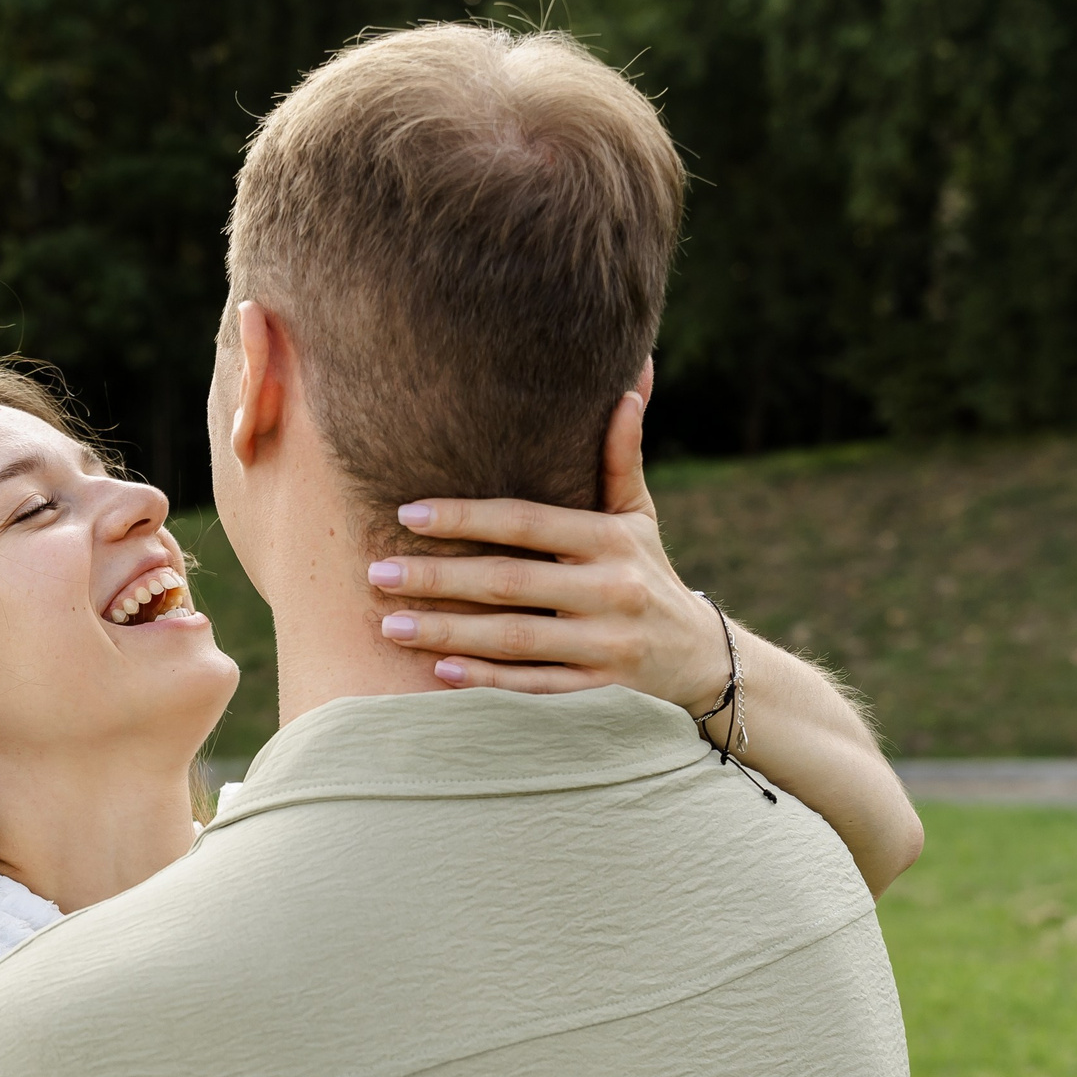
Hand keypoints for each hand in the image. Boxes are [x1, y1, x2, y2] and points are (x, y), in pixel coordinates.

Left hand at [369, 362, 731, 713]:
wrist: (700, 656)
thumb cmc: (648, 573)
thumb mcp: (639, 516)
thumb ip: (620, 458)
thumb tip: (628, 385)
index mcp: (611, 540)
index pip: (527, 522)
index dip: (466, 518)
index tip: (407, 514)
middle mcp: (610, 591)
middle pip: (510, 583)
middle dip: (438, 579)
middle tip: (376, 573)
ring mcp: (604, 646)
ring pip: (515, 639)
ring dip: (448, 633)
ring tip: (388, 626)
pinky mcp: (598, 692)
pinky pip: (534, 687)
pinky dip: (487, 680)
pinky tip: (438, 671)